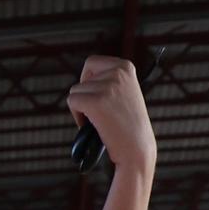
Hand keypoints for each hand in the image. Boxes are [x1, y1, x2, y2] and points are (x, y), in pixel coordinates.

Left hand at [68, 55, 156, 175]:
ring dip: (81, 109)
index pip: (92, 62)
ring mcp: (108, 86)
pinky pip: (72, 102)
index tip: (94, 94)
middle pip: (82, 79)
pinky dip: (76, 116)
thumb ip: (109, 81)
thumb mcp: (123, 93)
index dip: (87, 80)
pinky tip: (91, 125)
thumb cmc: (127, 125)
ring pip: (75, 92)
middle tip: (97, 112)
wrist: (136, 148)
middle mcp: (118, 72)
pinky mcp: (97, 101)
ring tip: (99, 121)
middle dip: (84, 96)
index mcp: (125, 66)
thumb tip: (85, 79)